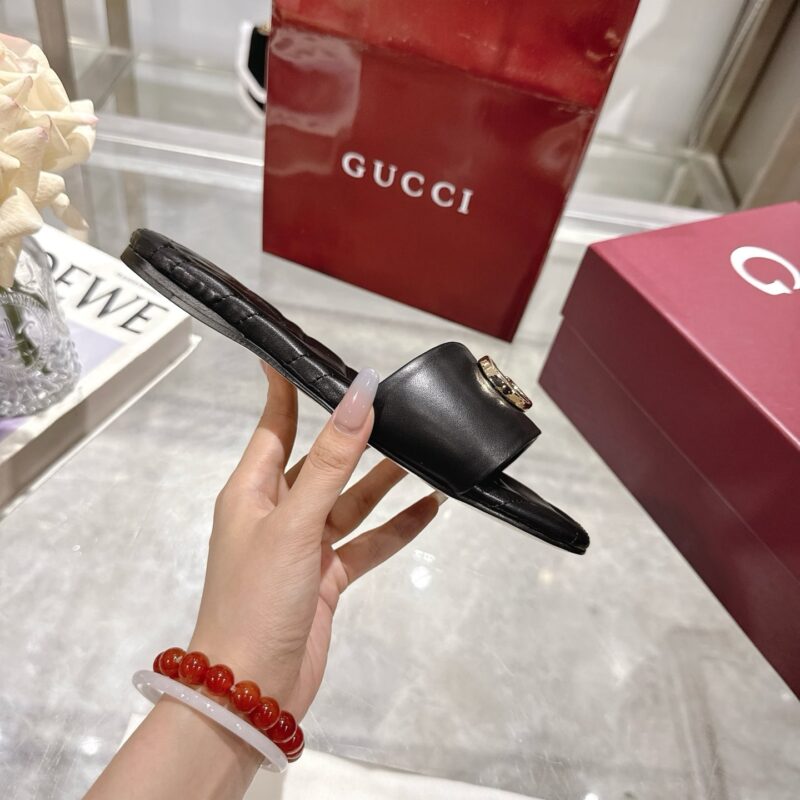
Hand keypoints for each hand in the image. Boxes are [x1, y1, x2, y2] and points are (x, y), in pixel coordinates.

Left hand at [188, 363, 443, 719]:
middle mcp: (277, 512)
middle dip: (354, 435)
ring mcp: (303, 546)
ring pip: (349, 501)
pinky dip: (395, 527)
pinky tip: (428, 507)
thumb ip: (332, 460)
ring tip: (421, 451)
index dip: (288, 388)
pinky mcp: (326, 577)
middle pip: (321, 461)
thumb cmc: (257, 598)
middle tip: (391, 402)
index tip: (302, 353)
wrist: (251, 692)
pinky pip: (366, 542)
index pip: (274, 425)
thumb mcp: (295, 522)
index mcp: (252, 490)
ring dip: (382, 480)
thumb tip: (359, 395)